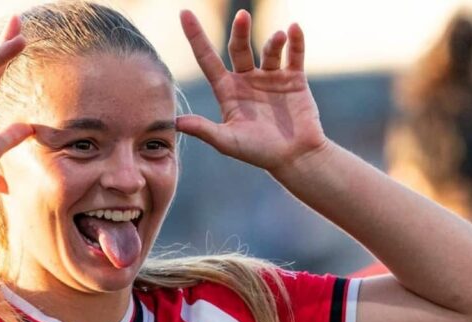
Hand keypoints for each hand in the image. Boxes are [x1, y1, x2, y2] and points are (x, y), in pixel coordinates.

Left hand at [176, 10, 328, 172]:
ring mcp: (271, 78)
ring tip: (279, 37)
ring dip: (273, 41)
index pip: (208, 59)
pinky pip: (294, 54)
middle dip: (240, 32)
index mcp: (228, 91)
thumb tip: (175, 122)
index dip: (196, 37)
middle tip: (242, 16)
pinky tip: (294, 29)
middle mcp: (247, 80)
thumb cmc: (258, 153)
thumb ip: (203, 130)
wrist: (294, 158)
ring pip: (269, 50)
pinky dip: (296, 41)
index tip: (184, 14)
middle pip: (239, 48)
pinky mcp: (294, 80)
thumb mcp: (227, 141)